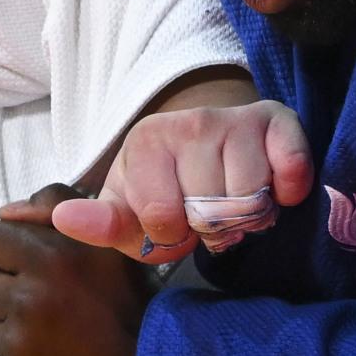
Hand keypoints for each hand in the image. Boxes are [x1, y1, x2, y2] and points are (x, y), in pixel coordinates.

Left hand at [0, 186, 153, 355]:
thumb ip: (58, 209)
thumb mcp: (109, 242)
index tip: (27, 263)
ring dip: (13, 323)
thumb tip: (5, 211)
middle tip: (43, 299)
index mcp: (51, 257)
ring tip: (53, 331)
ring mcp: (19, 344)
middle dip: (6, 287)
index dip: (5, 249)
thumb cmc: (132, 303)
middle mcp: (29, 299)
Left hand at [49, 100, 310, 262]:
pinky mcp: (278, 120)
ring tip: (236, 205)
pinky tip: (276, 190)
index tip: (173, 222)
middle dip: (212, 229)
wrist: (212, 146)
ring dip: (250, 216)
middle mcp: (189, 122)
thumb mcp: (127, 212)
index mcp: (145, 142)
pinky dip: (289, 190)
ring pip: (250, 197)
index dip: (173, 236)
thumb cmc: (165, 189)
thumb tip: (63, 218)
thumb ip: (98, 223)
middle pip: (210, 210)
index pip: (163, 218)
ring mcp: (235, 119)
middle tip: (208, 216)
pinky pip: (292, 167)